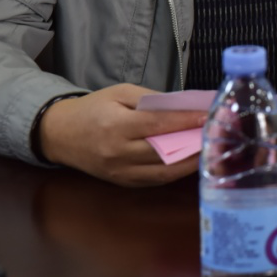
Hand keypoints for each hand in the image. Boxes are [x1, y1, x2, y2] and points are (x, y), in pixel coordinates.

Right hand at [38, 84, 203, 186]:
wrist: (60, 134)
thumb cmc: (93, 108)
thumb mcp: (119, 93)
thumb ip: (151, 100)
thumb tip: (183, 107)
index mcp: (116, 125)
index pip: (158, 124)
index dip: (185, 121)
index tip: (207, 116)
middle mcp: (118, 152)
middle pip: (164, 151)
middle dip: (193, 143)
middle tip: (216, 134)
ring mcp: (120, 172)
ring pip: (163, 171)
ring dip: (189, 163)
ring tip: (209, 150)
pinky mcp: (122, 182)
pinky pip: (154, 180)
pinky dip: (174, 172)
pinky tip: (190, 162)